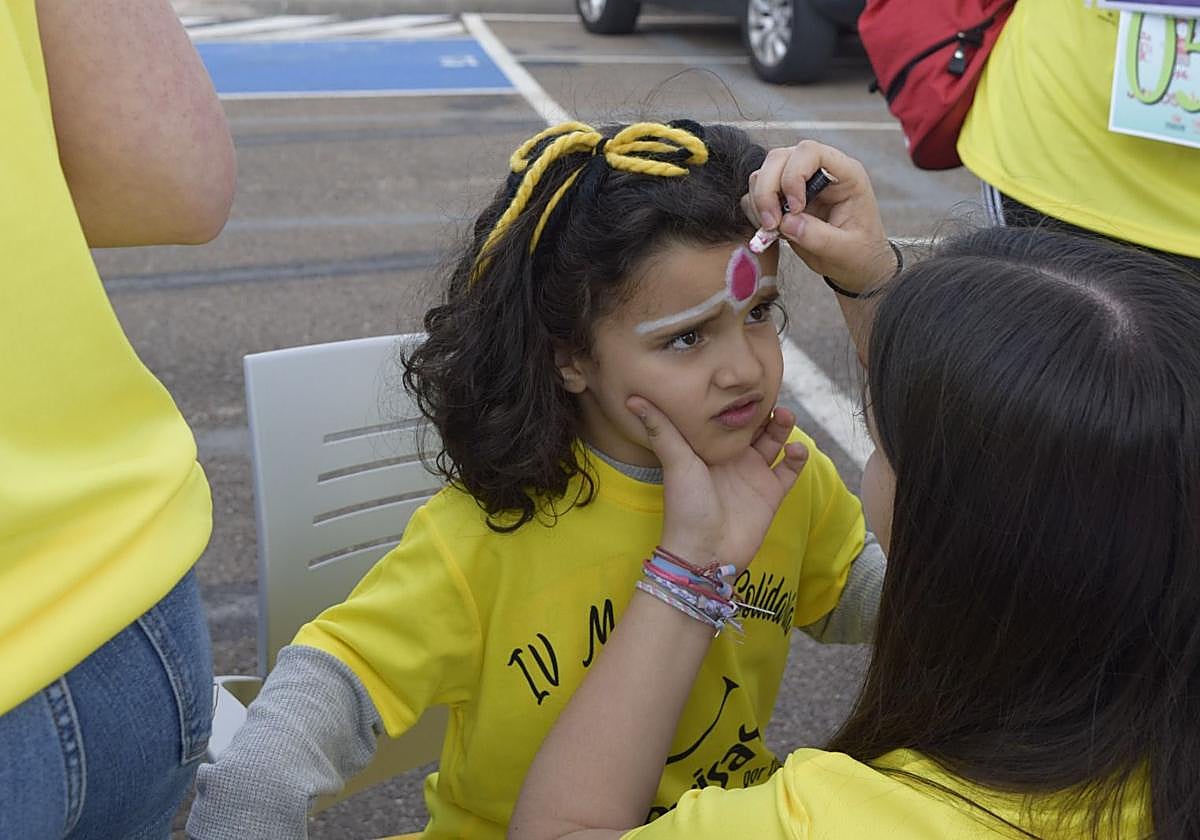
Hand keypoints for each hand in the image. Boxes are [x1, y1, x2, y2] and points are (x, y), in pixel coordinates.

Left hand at [628, 398, 807, 571]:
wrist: (705, 552)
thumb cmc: (685, 507)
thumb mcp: (675, 461)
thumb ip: (661, 429)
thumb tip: (633, 398)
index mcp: (709, 449)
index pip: (726, 417)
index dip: (736, 401)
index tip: (743, 382)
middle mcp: (732, 458)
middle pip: (754, 425)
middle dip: (763, 409)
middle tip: (769, 395)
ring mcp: (753, 475)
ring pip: (775, 441)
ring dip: (782, 426)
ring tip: (784, 415)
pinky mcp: (771, 493)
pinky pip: (790, 469)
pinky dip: (797, 456)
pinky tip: (795, 448)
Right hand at [743, 140, 892, 293]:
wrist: (855, 265)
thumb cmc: (859, 253)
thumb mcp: (846, 249)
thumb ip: (819, 236)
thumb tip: (786, 222)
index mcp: (845, 174)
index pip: (811, 152)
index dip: (795, 175)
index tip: (796, 208)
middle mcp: (819, 171)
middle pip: (779, 158)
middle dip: (768, 190)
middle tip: (772, 223)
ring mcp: (799, 182)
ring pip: (763, 173)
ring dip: (759, 201)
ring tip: (771, 229)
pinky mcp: (783, 198)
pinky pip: (757, 193)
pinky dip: (755, 211)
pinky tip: (769, 230)